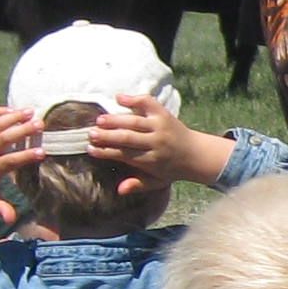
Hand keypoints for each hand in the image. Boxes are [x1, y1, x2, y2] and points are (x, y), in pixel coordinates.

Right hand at [84, 93, 225, 192]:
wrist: (196, 154)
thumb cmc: (171, 169)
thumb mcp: (156, 182)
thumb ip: (138, 185)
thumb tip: (120, 190)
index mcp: (152, 160)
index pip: (125, 155)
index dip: (106, 152)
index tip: (91, 149)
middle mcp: (156, 142)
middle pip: (128, 138)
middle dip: (107, 136)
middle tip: (90, 134)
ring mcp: (160, 126)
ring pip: (135, 121)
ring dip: (116, 120)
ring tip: (99, 120)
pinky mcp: (164, 113)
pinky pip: (148, 103)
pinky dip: (133, 99)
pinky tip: (118, 98)